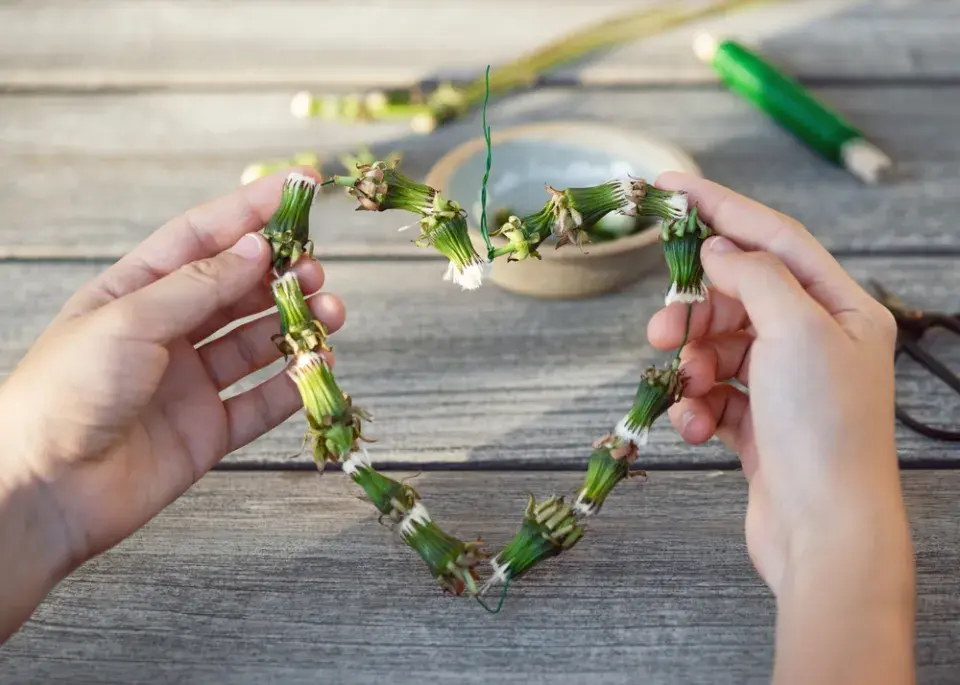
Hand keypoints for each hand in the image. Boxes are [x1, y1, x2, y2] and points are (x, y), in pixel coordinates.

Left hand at [0, 169, 343, 638]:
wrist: (44, 490)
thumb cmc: (65, 391)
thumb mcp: (131, 320)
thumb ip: (200, 285)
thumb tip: (256, 247)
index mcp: (138, 292)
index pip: (204, 237)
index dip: (252, 209)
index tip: (301, 186)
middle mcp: (168, 332)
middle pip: (239, 290)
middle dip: (283, 274)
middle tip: (316, 271)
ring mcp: (190, 382)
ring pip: (257, 343)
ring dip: (297, 325)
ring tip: (332, 313)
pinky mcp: (208, 431)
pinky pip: (261, 401)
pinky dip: (293, 385)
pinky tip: (318, 367)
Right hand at [648, 174, 914, 682]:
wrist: (825, 533)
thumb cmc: (824, 430)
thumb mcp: (794, 331)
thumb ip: (753, 277)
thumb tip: (719, 250)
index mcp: (840, 308)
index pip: (773, 237)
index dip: (719, 206)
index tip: (669, 186)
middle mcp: (816, 342)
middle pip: (737, 298)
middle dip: (692, 311)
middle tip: (658, 330)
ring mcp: (787, 386)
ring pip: (717, 349)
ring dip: (691, 366)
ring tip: (684, 387)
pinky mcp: (760, 426)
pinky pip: (714, 396)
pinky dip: (697, 406)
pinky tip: (696, 425)